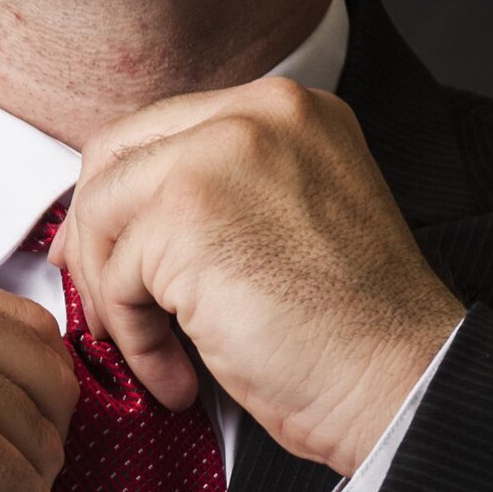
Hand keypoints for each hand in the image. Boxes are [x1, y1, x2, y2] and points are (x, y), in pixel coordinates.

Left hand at [47, 75, 463, 476]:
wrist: (399, 380)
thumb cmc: (356, 337)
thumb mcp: (294, 228)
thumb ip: (226, 202)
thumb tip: (132, 229)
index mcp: (288, 111)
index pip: (165, 132)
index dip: (120, 198)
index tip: (108, 256)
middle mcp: (255, 115)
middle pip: (117, 158)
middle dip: (93, 242)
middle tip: (101, 308)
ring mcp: (217, 156)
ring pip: (103, 216)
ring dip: (114, 301)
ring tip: (154, 358)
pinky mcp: (185, 216)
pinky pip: (118, 281)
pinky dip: (136, 343)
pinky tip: (178, 381)